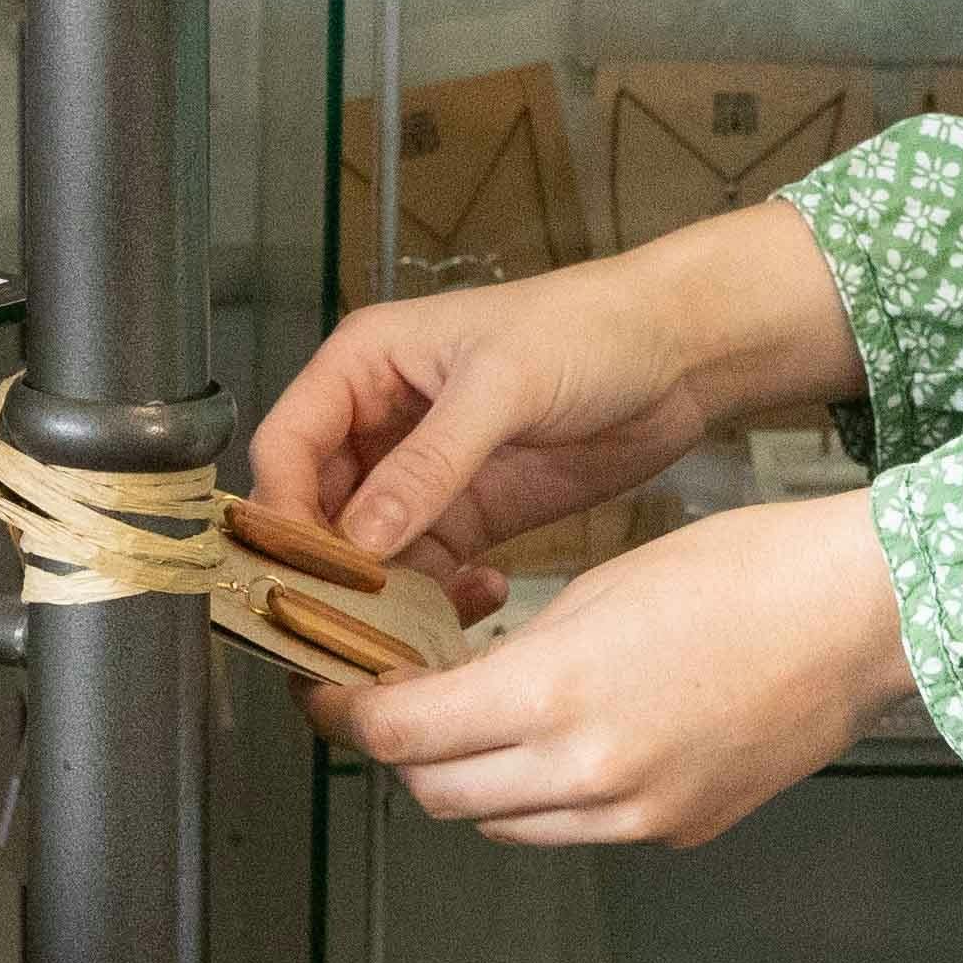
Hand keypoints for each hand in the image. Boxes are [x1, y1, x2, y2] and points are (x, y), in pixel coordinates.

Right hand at [248, 205, 858, 591]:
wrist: (680, 355)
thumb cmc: (591, 330)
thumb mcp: (504, 386)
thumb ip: (429, 463)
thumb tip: (359, 539)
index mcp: (366, 365)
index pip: (287, 447)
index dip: (282, 512)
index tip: (302, 575)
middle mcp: (381, 420)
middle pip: (315, 509)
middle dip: (326, 569)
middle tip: (349, 625)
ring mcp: (423, 473)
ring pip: (365, 551)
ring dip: (379, 595)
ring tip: (408, 632)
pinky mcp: (469, 512)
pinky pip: (423, 570)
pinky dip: (432, 598)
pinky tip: (473, 603)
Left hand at [317, 490, 911, 845]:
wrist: (859, 615)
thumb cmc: (745, 571)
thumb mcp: (599, 584)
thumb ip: (516, 650)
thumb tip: (455, 688)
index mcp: (555, 693)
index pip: (402, 734)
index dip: (349, 715)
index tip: (332, 692)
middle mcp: (588, 774)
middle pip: (438, 792)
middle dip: (403, 751)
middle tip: (396, 703)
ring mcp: (636, 815)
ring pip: (503, 822)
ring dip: (474, 778)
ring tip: (485, 718)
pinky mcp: (678, 830)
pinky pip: (579, 829)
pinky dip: (553, 794)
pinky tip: (575, 736)